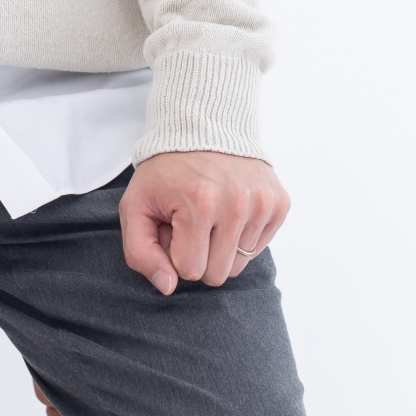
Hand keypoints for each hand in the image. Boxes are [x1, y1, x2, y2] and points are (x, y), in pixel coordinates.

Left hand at [119, 151, 289, 294]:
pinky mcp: (279, 202)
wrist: (202, 127)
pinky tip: (229, 210)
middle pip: (217, 274)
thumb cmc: (165, 171)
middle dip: (199, 255)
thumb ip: (141, 253)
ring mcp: (263, 203)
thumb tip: (169, 287)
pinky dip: (242, 236)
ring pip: (239, 265)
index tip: (173, 225)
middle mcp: (238, 204)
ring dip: (220, 246)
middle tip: (191, 222)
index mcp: (200, 204)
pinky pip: (259, 247)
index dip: (176, 252)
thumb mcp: (136, 206)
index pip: (190, 270)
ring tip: (210, 214)